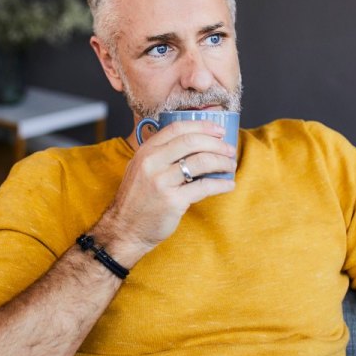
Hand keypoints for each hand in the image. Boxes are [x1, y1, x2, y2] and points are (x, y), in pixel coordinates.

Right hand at [98, 120, 235, 264]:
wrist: (125, 229)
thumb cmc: (137, 199)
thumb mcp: (140, 168)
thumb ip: (161, 154)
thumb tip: (194, 143)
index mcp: (146, 151)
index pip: (177, 128)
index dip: (202, 126)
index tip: (218, 130)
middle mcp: (152, 163)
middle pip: (192, 142)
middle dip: (216, 144)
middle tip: (229, 150)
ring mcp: (162, 182)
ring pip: (201, 162)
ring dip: (222, 162)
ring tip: (230, 166)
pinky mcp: (173, 201)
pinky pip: (204, 187)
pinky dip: (221, 184)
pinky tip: (228, 185)